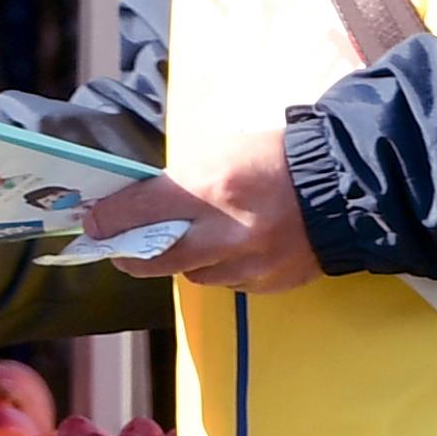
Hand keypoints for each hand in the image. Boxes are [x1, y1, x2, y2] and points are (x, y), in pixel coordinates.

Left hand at [76, 119, 321, 293]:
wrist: (344, 185)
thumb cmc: (279, 158)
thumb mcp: (224, 152)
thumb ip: (185, 181)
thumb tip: (147, 202)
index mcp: (214, 187)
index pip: (144, 209)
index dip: (111, 218)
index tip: (92, 223)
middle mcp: (227, 232)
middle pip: (158, 257)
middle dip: (131, 255)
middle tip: (118, 251)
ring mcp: (249, 263)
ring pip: (194, 274)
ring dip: (183, 261)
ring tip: (188, 243)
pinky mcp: (268, 282)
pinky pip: (229, 283)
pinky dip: (220, 269)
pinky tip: (229, 251)